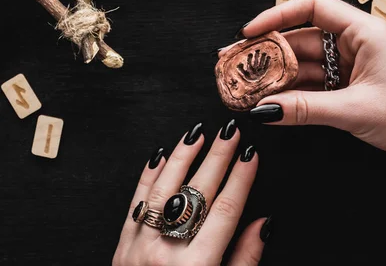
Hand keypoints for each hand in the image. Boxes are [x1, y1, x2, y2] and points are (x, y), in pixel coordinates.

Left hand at [113, 121, 269, 265]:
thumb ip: (244, 260)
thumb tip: (263, 224)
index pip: (225, 210)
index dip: (241, 178)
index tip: (251, 154)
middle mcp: (165, 252)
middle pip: (197, 192)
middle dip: (217, 157)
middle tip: (231, 131)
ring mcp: (139, 247)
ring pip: (163, 189)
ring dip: (182, 156)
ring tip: (197, 132)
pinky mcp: (122, 246)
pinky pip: (135, 202)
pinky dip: (148, 176)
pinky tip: (160, 155)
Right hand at [240, 0, 385, 168]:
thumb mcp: (354, 110)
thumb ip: (306, 109)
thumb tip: (264, 109)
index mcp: (362, 30)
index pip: (313, 7)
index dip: (277, 15)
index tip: (249, 31)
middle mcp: (353, 42)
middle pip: (302, 38)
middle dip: (269, 52)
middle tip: (236, 64)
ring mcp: (349, 64)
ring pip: (305, 63)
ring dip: (278, 76)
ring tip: (246, 87)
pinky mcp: (348, 85)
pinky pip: (313, 83)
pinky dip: (293, 92)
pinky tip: (270, 101)